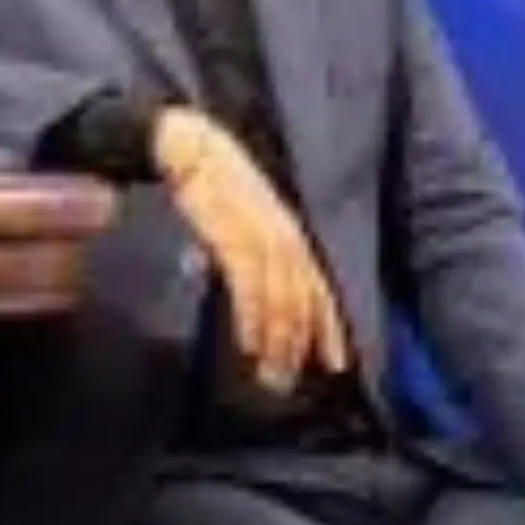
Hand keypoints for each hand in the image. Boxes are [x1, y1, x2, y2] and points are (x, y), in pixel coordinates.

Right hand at [154, 106, 350, 392]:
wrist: (187, 144)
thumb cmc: (210, 180)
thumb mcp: (242, 216)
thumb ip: (252, 250)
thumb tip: (253, 292)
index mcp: (291, 232)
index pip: (319, 287)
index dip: (330, 327)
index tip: (336, 363)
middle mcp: (285, 235)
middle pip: (304, 298)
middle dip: (301, 343)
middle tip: (291, 380)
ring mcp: (261, 234)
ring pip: (282, 297)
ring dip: (278, 340)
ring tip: (270, 372)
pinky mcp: (232, 234)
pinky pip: (250, 285)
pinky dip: (252, 317)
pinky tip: (247, 342)